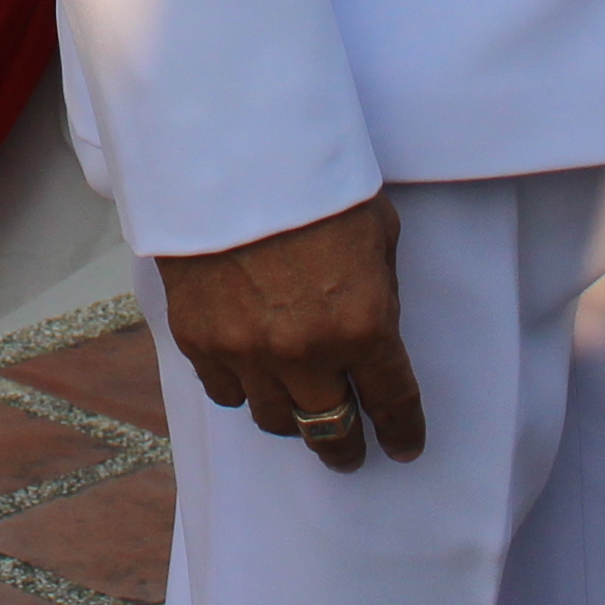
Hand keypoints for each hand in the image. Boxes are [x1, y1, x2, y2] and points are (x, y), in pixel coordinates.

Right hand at [155, 192, 424, 470]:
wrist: (229, 152)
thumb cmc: (315, 181)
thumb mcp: (376, 231)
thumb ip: (379, 288)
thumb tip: (375, 323)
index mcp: (363, 325)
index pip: (391, 402)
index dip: (403, 432)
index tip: (404, 446)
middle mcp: (307, 352)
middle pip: (332, 429)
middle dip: (346, 446)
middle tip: (350, 452)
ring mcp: (248, 351)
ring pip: (276, 420)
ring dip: (294, 419)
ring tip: (300, 411)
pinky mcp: (201, 339)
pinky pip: (227, 393)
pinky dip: (243, 390)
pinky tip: (252, 375)